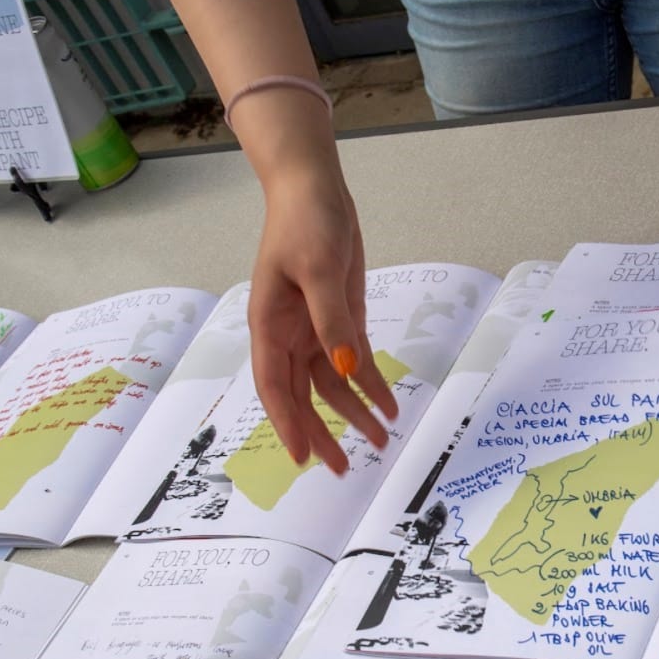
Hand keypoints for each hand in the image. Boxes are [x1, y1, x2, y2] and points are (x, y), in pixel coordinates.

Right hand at [248, 173, 398, 473]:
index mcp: (270, 326)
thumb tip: (345, 370)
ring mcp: (316, 329)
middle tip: (342, 469)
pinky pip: (355, 362)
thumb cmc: (305, 224)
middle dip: (322, 432)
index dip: (288, 423)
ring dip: (354, 413)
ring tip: (379, 442)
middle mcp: (289, 336)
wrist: (315, 190)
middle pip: (303, 395)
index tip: (303, 458)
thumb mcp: (318, 270)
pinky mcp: (341, 320)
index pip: (275, 386)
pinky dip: (371, 385)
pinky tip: (389, 407)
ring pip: (332, 384)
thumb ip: (332, 322)